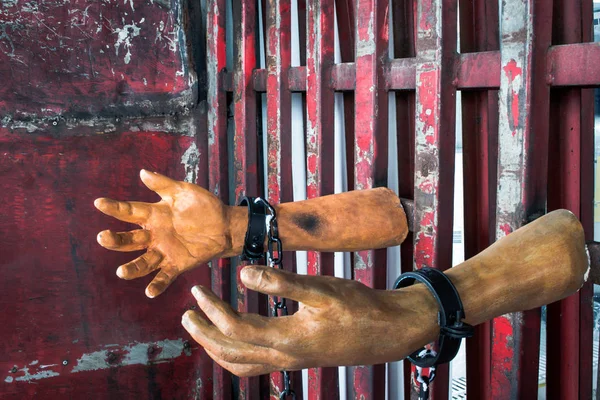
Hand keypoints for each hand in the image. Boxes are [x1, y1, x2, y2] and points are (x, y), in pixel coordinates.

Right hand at [95, 170, 233, 297]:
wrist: (225, 225)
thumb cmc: (203, 206)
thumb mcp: (184, 191)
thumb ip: (163, 185)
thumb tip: (142, 172)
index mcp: (153, 215)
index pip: (130, 212)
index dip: (114, 208)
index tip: (99, 203)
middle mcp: (154, 235)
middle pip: (130, 240)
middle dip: (115, 240)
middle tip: (103, 237)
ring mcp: (164, 251)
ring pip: (143, 261)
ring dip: (132, 268)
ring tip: (121, 272)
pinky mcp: (177, 264)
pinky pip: (165, 276)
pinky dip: (158, 284)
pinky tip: (150, 292)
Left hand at [181, 265, 435, 375]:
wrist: (387, 332)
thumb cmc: (358, 307)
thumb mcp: (321, 288)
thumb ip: (281, 281)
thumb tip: (243, 273)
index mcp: (288, 339)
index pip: (236, 329)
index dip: (213, 310)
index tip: (198, 291)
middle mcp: (284, 358)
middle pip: (230, 353)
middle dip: (203, 334)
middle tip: (185, 314)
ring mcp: (289, 363)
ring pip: (240, 365)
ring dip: (215, 348)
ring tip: (200, 330)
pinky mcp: (296, 361)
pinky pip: (254, 366)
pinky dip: (234, 356)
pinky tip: (234, 341)